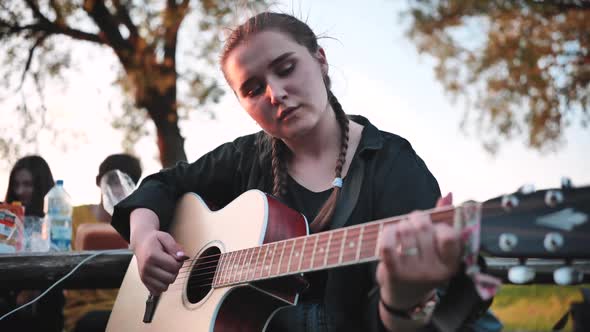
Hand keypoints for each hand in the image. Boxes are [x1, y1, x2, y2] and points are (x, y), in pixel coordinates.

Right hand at [130, 209, 186, 294]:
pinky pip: (157, 291)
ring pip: (164, 287)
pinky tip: (161, 276)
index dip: (180, 262)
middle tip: (171, 263)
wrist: (141, 243)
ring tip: (166, 269)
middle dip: (175, 271)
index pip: (174, 266)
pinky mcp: (143, 282)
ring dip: (168, 279)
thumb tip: (183, 257)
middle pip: (171, 278)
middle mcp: (146, 268)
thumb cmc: (155, 240)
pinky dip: (162, 285)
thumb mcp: (165, 237)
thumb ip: (174, 246)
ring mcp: (144, 276)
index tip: (176, 256)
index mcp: (152, 256)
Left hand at [376, 193, 460, 309]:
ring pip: (405, 231)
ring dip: (401, 225)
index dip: (440, 226)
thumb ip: (443, 222)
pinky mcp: (394, 273)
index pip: (451, 236)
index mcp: (450, 264)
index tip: (434, 228)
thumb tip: (449, 195)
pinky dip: (387, 232)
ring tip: (401, 232)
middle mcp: (434, 271)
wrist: (404, 297)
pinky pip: (387, 244)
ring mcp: (414, 273)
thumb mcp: (437, 249)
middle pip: (424, 228)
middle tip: (412, 224)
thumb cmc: (423, 265)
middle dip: (416, 219)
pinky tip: (389, 233)